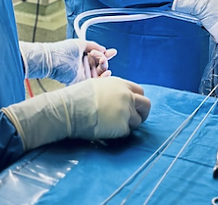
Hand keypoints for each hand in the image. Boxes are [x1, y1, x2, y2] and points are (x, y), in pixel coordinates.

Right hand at [3, 77, 151, 150]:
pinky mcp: (122, 126)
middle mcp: (127, 96)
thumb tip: (116, 99)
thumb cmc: (78, 97)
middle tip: (135, 120)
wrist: (70, 109)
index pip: (140, 91)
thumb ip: (112, 91)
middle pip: (146, 105)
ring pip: (137, 121)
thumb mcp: (98, 86)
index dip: (137, 100)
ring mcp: (126, 111)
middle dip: (143, 113)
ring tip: (113, 126)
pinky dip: (119, 134)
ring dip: (129, 125)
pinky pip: (126, 133)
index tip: (134, 107)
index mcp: (121, 84)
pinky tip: (106, 131)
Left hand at [19, 40, 117, 84]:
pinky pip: (96, 82)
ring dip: (105, 67)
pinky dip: (104, 78)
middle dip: (104, 59)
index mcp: (85, 57)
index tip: (113, 52)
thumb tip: (104, 49)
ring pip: (100, 73)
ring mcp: (84, 74)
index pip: (99, 57)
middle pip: (101, 65)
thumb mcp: (80, 43)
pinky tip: (107, 72)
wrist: (54, 59)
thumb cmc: (63, 50)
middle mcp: (85, 66)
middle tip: (102, 56)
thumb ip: (93, 45)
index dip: (107, 55)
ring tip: (103, 61)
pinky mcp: (82, 82)